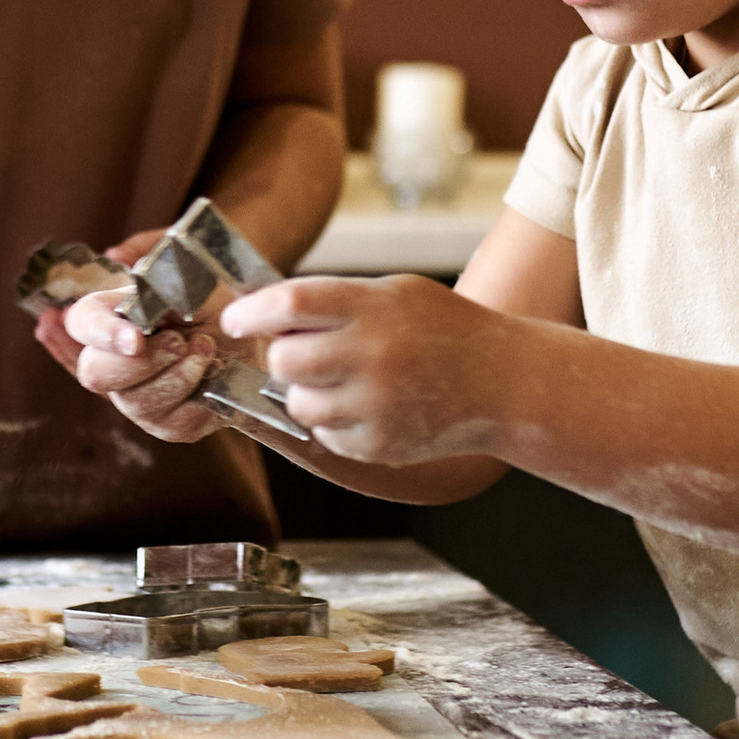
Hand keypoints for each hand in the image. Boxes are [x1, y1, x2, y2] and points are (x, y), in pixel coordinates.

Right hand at [37, 230, 226, 445]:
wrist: (254, 336)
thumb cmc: (216, 301)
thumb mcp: (193, 273)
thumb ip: (156, 262)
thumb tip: (119, 254)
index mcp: (109, 317)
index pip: (81, 323)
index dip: (102, 332)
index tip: (135, 339)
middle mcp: (112, 361)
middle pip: (96, 373)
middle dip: (143, 361)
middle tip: (180, 341)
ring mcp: (136, 398)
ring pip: (137, 402)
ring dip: (180, 374)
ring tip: (206, 348)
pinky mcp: (167, 424)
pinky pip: (175, 422)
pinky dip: (200, 395)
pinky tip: (213, 373)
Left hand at [219, 273, 504, 466]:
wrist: (503, 382)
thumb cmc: (444, 329)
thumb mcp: (396, 293)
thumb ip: (336, 299)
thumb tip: (266, 311)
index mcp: (375, 308)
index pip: (292, 305)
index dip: (252, 312)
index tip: (235, 318)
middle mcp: (374, 356)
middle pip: (284, 359)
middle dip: (281, 354)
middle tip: (300, 349)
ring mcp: (376, 406)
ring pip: (298, 402)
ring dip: (306, 390)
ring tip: (341, 378)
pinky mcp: (378, 445)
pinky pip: (325, 433)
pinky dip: (333, 419)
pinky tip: (368, 403)